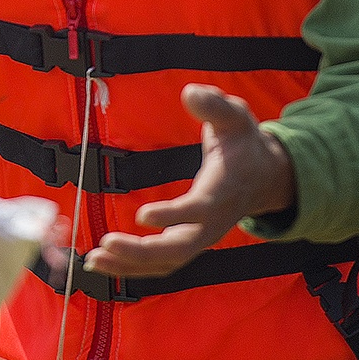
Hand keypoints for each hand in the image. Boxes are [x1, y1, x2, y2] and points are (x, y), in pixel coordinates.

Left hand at [82, 85, 295, 278]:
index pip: (199, 210)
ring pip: (167, 262)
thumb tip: (191, 93)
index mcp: (222, 192)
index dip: (174, 215)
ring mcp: (201, 238)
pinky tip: (102, 262)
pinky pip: (161, 263)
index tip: (143, 216)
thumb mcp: (235, 116)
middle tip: (106, 243)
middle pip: (179, 248)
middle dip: (142, 251)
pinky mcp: (189, 243)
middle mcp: (212, 223)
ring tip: (92, 260)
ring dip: (129, 265)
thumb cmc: (244, 144)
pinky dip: (132, 267)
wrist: (265, 177)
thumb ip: (214, 105)